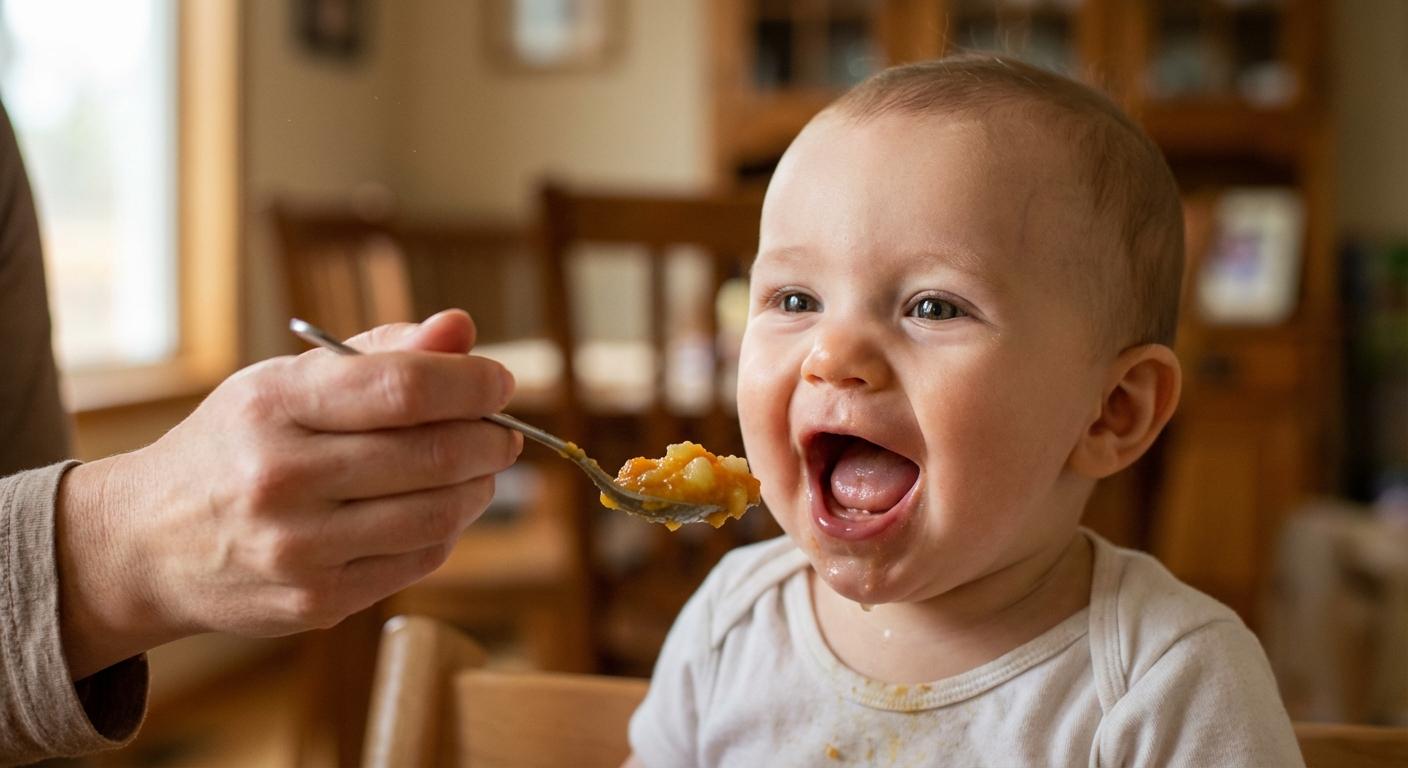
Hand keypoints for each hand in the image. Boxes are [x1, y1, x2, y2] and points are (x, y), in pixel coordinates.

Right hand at [55, 310, 521, 679]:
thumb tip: (461, 329)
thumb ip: (380, 353)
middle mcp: (281, 478)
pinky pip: (418, 560)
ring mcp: (299, 548)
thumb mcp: (286, 382)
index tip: (498, 381)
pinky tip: (437, 508)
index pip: (401, 388)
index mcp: (274, 406)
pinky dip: (446, 530)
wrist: (148, 544)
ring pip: (438, 514)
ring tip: (479, 469)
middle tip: (501, 432)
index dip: (470, 383)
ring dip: (478, 487)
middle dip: (489, 439)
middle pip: (434, 455)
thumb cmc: (236, 446)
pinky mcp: (316, 601)